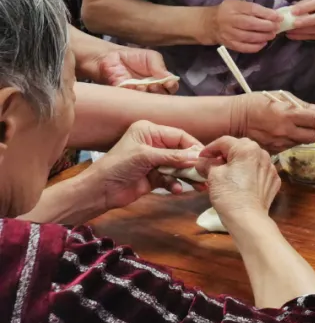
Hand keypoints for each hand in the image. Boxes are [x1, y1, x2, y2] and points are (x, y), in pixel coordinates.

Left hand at [82, 45, 177, 94]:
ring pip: (148, 101)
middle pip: (162, 96)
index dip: (171, 86)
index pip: (171, 88)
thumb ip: (160, 67)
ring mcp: (138, 95)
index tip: (167, 83)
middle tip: (154, 84)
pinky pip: (132, 101)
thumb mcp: (151, 57)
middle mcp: (150, 90)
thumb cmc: (133, 57)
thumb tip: (171, 80)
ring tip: (144, 85)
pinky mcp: (125, 97)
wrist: (110, 57)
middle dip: (159, 91)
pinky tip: (134, 87)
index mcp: (159, 80)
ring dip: (147, 94)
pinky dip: (134, 94)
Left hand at [85, 121, 204, 210]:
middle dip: (192, 163)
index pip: (178, 135)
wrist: (99, 191)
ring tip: (199, 185)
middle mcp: (154, 144)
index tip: (205, 157)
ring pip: (178, 166)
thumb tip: (196, 157)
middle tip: (206, 172)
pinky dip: (175, 184)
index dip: (193, 146)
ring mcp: (155, 161)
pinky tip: (177, 190)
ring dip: (187, 176)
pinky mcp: (154, 176)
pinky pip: (171, 179)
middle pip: (181, 151)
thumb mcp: (145, 156)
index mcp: (150, 131)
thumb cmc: (117, 166)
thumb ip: (171, 156)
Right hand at [197, 136, 280, 225]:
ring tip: (227, 173)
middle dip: (225, 153)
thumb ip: (207, 164)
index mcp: (247, 149)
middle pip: (240, 147)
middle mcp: (262, 153)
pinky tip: (241, 182)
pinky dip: (250, 173)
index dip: (210, 148)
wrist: (248, 218)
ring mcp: (270, 167)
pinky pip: (259, 170)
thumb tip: (202, 161)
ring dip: (239, 162)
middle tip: (213, 163)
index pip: (224, 141)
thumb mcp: (213, 176)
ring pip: (251, 158)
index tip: (201, 157)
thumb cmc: (229, 195)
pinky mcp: (274, 180)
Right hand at [202, 0, 278, 52]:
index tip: (278, 17)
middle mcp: (229, 20)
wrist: (210, 23)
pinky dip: (256, 47)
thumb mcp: (238, 4)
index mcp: (234, 7)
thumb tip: (273, 15)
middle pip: (250, 24)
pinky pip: (244, 48)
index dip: (267, 14)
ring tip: (272, 35)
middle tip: (277, 27)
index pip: (252, 9)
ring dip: (263, 37)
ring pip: (248, 37)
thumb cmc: (229, 11)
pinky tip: (263, 43)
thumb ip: (253, 8)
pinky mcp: (229, 44)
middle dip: (267, 26)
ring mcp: (228, 33)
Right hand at [232, 93, 314, 151]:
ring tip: (294, 126)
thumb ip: (303, 104)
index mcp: (288, 114)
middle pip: (314, 136)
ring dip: (304, 136)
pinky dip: (291, 141)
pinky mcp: (274, 152)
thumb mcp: (280, 97)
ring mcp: (280, 143)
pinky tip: (283, 133)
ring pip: (302, 142)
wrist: (233, 120)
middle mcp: (286, 131)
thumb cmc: (255, 104)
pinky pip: (289, 147)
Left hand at [286, 0, 314, 39]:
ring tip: (289, 30)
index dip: (306, 7)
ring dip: (302, 30)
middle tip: (294, 23)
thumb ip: (305, 3)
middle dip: (307, 21)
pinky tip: (291, 35)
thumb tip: (291, 9)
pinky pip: (314, 37)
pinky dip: (301, 36)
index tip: (293, 11)